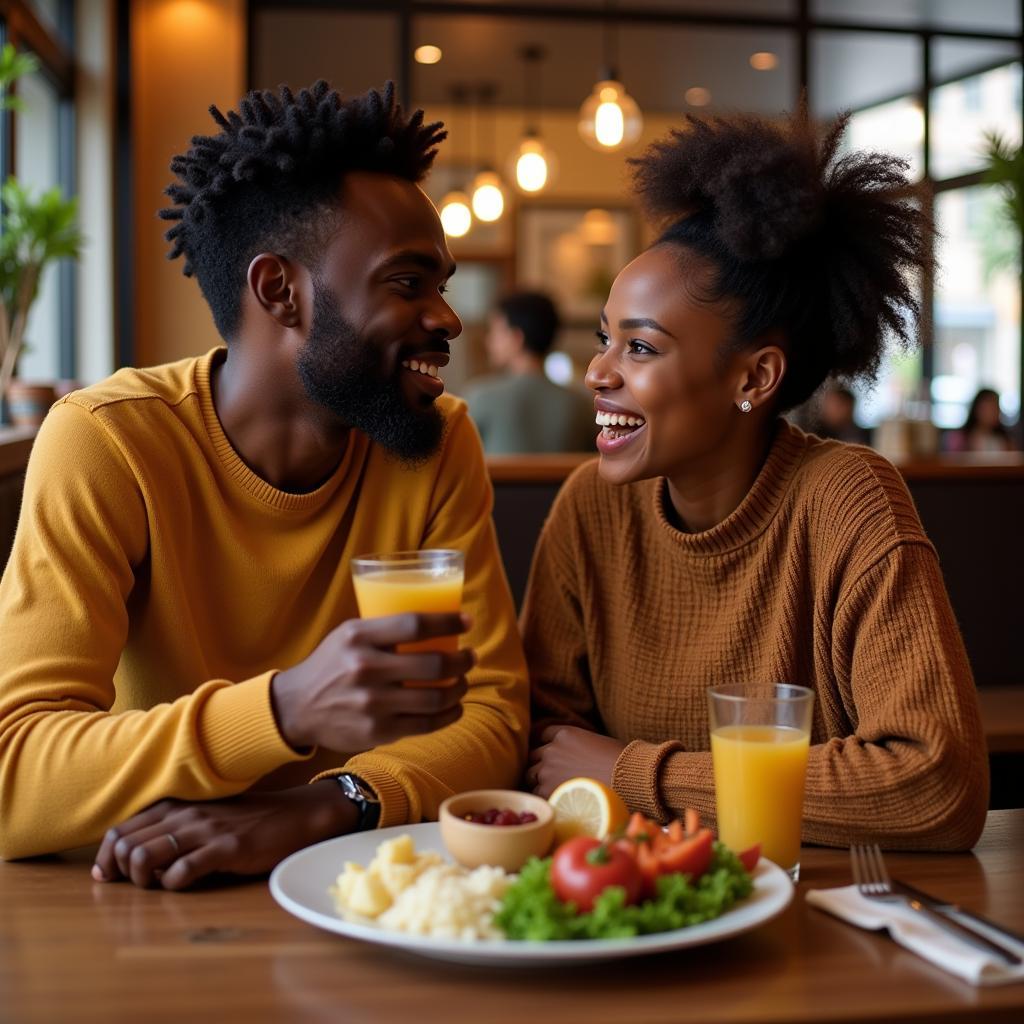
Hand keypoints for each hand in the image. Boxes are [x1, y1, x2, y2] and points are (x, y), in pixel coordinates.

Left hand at [91, 781, 354, 889]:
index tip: (107, 877)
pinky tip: (185, 884)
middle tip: (136, 885)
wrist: (294, 816)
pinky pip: (182, 872)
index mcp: (176, 806)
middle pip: (125, 845)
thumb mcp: (205, 817)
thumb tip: (135, 861)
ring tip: (158, 885)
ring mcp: (205, 830)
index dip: (106, 857)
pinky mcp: (226, 848)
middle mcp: (185, 814)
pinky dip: (173, 885)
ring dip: (142, 881)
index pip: (120, 829)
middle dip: (120, 872)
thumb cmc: (246, 821)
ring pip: (145, 857)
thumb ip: (172, 830)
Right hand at [271, 612, 473, 751]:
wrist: (297, 706)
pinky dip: (449, 715)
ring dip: (459, 688)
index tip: (467, 621)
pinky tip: (454, 707)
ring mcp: (372, 703)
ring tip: (462, 681)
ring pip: (436, 697)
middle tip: (470, 657)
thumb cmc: (332, 664)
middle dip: (463, 661)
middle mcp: (365, 668)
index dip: (448, 623)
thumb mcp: (349, 635)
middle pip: (434, 664)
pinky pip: (426, 724)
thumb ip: (384, 629)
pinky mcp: (377, 731)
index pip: (415, 624)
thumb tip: (437, 622)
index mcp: (359, 637)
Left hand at [526, 726, 626, 797]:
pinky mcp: (547, 790)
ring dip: (539, 781)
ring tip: (553, 790)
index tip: (553, 755)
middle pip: (534, 755)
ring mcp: (547, 769)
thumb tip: (578, 755)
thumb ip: (579, 745)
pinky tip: (555, 801)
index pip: (544, 734)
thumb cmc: (619, 761)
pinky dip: (544, 797)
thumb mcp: (596, 742)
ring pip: (531, 774)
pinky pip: (537, 793)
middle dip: (542, 764)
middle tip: (552, 775)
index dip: (548, 745)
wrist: (626, 779)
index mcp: (565, 734)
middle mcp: (552, 749)